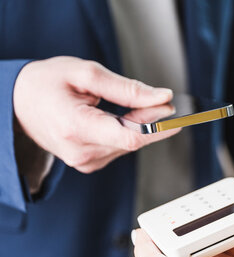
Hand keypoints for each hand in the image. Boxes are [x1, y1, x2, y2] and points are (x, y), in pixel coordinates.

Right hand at [13, 56, 179, 173]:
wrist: (17, 103)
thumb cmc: (46, 84)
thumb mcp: (86, 74)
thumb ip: (126, 89)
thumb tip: (161, 97)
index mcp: (76, 127)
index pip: (129, 137)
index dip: (157, 126)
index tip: (174, 113)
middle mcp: (80, 151)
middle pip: (132, 141)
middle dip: (152, 121)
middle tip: (162, 100)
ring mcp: (84, 161)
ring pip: (128, 145)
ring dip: (139, 126)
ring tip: (133, 105)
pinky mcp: (89, 163)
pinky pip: (119, 148)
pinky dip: (127, 133)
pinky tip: (121, 118)